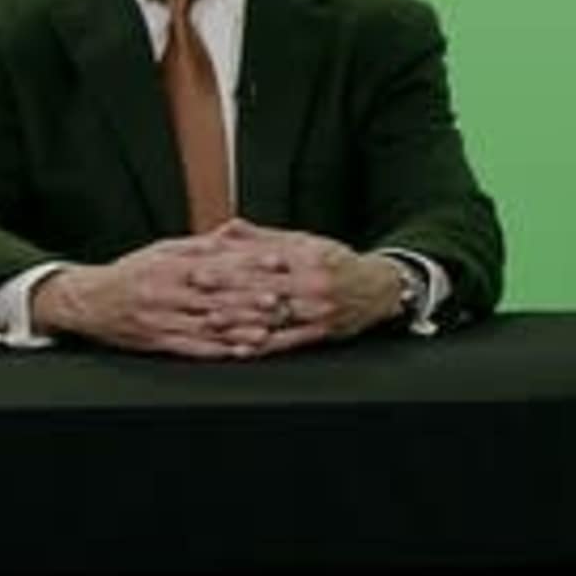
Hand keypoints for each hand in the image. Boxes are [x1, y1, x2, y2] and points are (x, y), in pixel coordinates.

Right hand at [30, 233, 296, 358]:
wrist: (87, 302)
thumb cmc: (129, 273)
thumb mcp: (161, 250)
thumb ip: (199, 246)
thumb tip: (231, 236)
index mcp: (170, 267)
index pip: (217, 263)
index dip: (249, 263)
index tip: (275, 261)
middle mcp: (168, 293)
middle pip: (216, 295)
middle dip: (251, 297)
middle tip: (282, 298)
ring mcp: (164, 320)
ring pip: (208, 324)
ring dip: (241, 326)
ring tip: (269, 326)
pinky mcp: (159, 342)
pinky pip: (193, 348)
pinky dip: (219, 350)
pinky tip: (241, 350)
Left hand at [204, 222, 411, 350]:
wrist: (380, 288)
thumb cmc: (337, 262)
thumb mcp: (304, 241)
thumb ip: (263, 237)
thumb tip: (228, 228)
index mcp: (306, 257)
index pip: (260, 261)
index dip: (228, 264)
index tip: (201, 266)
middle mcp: (312, 283)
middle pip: (262, 287)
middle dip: (225, 290)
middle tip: (196, 292)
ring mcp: (317, 310)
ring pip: (271, 315)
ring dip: (238, 319)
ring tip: (210, 320)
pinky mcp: (320, 333)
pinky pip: (287, 341)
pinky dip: (261, 346)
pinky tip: (240, 348)